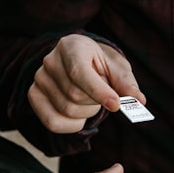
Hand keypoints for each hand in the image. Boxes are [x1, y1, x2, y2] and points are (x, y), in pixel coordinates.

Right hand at [28, 35, 143, 132]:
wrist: (78, 59)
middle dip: (96, 102)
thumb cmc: (100, 63)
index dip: (98, 91)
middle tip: (104, 96)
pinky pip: (52, 123)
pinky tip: (80, 115)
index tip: (116, 105)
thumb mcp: (116, 67)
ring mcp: (39, 79)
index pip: (79, 72)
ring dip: (86, 113)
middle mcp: (50, 61)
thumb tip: (139, 100)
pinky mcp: (34, 96)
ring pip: (66, 110)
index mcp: (71, 46)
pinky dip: (72, 126)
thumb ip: (126, 82)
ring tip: (90, 100)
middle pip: (74, 96)